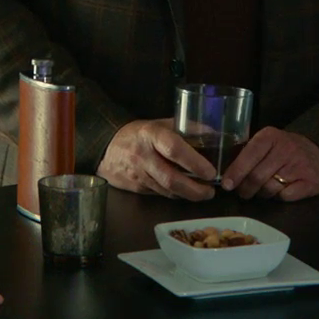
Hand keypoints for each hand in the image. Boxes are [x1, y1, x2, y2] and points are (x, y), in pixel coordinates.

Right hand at [97, 119, 218, 199]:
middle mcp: (143, 155)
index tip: (211, 172)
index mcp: (151, 135)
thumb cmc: (139, 133)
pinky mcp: (135, 188)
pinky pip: (159, 194)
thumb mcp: (160, 123)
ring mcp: (138, 174)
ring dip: (187, 195)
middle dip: (195, 189)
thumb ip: (185, 128)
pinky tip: (185, 193)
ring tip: (203, 194)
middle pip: (171, 178)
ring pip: (166, 190)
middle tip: (211, 192)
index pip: (174, 149)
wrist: (105, 147)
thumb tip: (213, 133)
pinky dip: (175, 195)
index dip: (194, 162)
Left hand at [223, 126, 318, 200]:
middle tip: (243, 193)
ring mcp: (298, 166)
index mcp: (271, 136)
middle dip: (245, 189)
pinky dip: (279, 197)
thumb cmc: (288, 149)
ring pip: (269, 189)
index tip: (227, 185)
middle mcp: (285, 149)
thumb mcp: (269, 142)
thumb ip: (250, 152)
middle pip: (257, 177)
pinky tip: (282, 191)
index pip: (249, 155)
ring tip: (263, 191)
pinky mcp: (310, 182)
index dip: (236, 172)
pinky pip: (285, 197)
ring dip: (262, 194)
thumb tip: (226, 173)